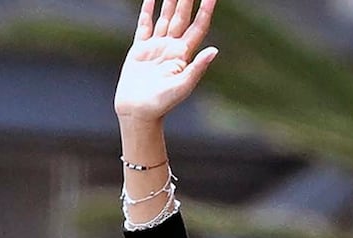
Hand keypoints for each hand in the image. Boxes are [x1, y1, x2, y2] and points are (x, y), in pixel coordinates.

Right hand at [114, 0, 218, 121]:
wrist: (138, 112)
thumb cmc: (161, 104)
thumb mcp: (183, 86)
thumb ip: (197, 68)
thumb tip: (215, 50)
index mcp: (183, 54)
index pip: (198, 26)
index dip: (206, 10)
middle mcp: (171, 47)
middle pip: (182, 16)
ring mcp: (155, 47)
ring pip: (165, 17)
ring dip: (170, 0)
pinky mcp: (139, 50)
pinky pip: (144, 25)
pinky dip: (147, 10)